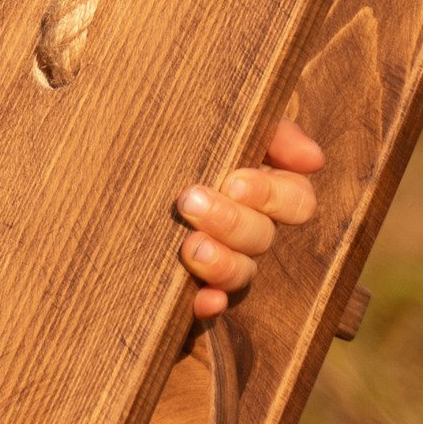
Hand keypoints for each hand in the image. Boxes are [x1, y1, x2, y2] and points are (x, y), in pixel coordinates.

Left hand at [176, 114, 323, 320]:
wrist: (108, 157)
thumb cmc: (175, 131)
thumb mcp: (219, 119)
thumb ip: (270, 130)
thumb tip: (314, 159)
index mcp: (261, 188)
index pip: (296, 200)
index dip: (272, 195)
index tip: (235, 182)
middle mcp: (246, 227)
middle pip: (263, 236)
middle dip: (231, 221)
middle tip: (191, 201)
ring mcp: (221, 259)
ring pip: (242, 272)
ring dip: (223, 263)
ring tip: (190, 247)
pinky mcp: (190, 286)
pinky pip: (211, 304)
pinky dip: (209, 303)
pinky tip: (202, 299)